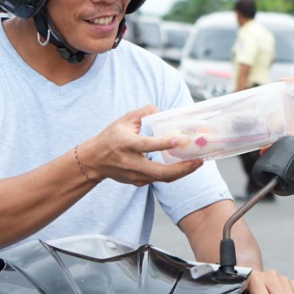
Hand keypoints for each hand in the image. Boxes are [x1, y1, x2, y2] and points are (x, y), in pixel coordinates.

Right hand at [84, 105, 204, 185]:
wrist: (94, 161)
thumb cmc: (111, 138)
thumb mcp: (124, 120)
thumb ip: (144, 113)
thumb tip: (161, 110)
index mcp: (126, 144)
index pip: (147, 145)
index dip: (164, 144)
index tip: (180, 140)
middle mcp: (131, 163)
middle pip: (160, 172)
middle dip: (182, 168)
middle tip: (199, 160)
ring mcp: (135, 176)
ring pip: (162, 178)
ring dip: (182, 172)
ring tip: (197, 163)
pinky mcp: (138, 182)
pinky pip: (159, 179)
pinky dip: (173, 174)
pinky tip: (184, 166)